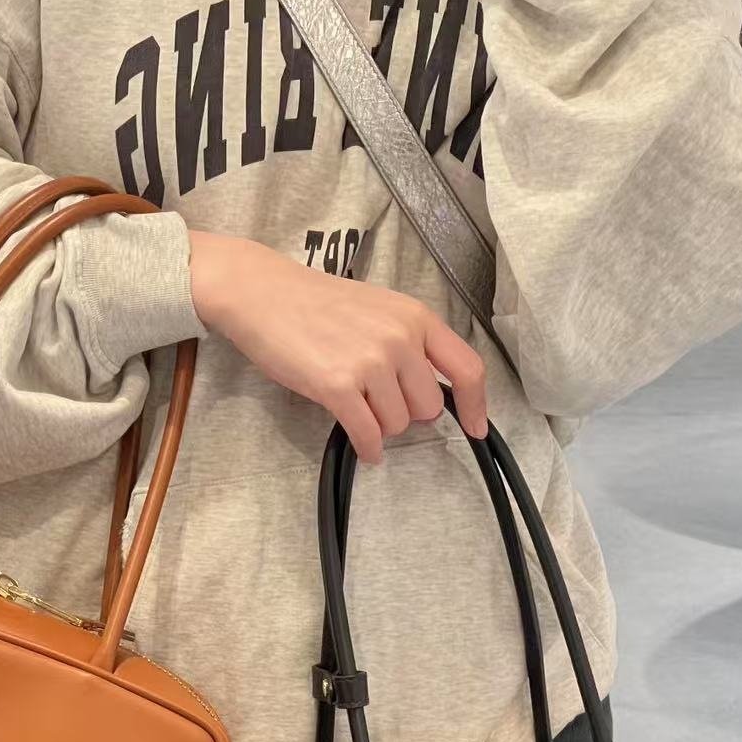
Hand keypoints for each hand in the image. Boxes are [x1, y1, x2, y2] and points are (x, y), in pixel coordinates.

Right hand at [188, 229, 487, 460]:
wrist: (264, 294)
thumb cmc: (316, 304)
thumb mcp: (379, 309)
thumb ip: (410, 343)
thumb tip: (429, 392)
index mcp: (415, 317)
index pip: (466, 368)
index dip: (477, 405)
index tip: (477, 428)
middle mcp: (399, 338)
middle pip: (429, 408)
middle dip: (407, 413)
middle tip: (378, 400)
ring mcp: (370, 362)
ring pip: (399, 424)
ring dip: (380, 425)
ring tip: (357, 403)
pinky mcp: (338, 386)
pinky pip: (368, 434)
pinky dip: (367, 446)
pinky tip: (363, 445)